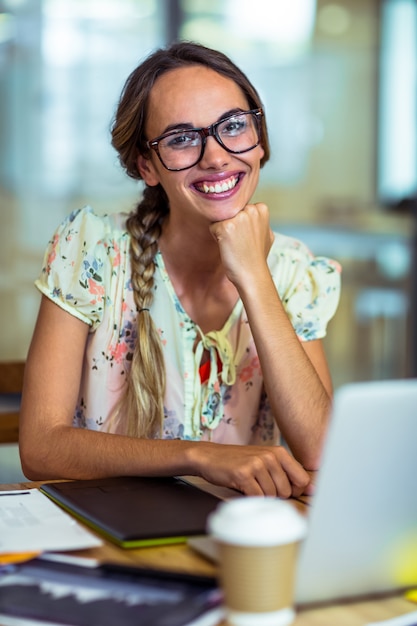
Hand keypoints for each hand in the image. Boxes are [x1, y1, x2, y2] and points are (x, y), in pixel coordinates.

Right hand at [193, 442, 312, 497]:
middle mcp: (270, 456)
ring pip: (272, 496)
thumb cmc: (239, 461)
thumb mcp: (264, 460)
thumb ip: (286, 472)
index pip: (303, 479)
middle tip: (259, 485)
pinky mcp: (244, 473)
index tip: (284, 490)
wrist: (210, 457)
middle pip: (286, 491)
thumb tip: (312, 488)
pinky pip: (257, 497)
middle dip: (274, 495)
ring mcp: (257, 464)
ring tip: (250, 484)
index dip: (295, 491)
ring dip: (260, 496)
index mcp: (279, 452)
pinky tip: (243, 487)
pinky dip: (250, 497)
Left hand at [209, 202, 273, 286]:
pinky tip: (227, 246)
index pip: (241, 207)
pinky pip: (213, 227)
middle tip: (240, 241)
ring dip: (223, 230)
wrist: (252, 274)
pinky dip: (216, 237)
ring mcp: (238, 218)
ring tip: (234, 244)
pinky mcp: (225, 227)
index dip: (241, 222)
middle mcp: (251, 210)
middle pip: (230, 211)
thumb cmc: (257, 257)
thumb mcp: (266, 233)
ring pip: (221, 218)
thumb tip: (253, 212)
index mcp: (261, 209)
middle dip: (231, 223)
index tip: (247, 235)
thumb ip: (258, 220)